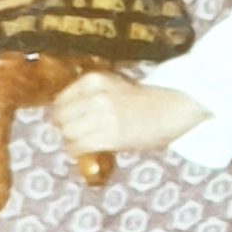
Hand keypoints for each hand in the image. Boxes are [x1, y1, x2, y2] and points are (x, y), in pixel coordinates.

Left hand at [52, 72, 206, 158]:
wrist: (172, 109)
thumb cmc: (145, 100)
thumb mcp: (114, 86)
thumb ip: (89, 95)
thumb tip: (62, 114)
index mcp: (95, 80)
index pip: (60, 100)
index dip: (59, 114)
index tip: (63, 121)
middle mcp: (95, 95)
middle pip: (61, 118)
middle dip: (63, 128)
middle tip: (72, 135)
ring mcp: (102, 115)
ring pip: (68, 133)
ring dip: (71, 141)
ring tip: (81, 143)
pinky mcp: (110, 135)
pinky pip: (80, 146)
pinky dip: (78, 151)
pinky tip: (85, 150)